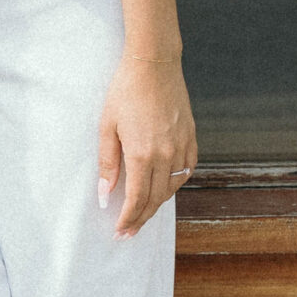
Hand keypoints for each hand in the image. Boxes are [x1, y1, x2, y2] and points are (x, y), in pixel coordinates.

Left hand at [95, 53, 196, 238]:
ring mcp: (182, 147)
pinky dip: (175, 184)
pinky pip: (186, 171)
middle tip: (129, 232)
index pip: (137, 199)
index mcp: (143, 154)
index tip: (120, 231)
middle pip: (155, 199)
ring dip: (158, 204)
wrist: (154, 64)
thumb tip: (105, 195)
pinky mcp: (191, 138)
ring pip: (172, 188)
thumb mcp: (107, 126)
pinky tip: (165, 187)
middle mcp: (166, 156)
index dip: (128, 219)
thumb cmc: (125, 91)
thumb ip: (108, 163)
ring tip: (144, 213)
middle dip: (141, 219)